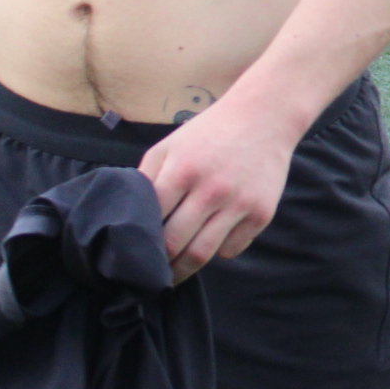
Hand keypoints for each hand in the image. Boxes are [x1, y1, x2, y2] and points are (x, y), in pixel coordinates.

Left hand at [138, 101, 296, 280]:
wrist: (265, 116)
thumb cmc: (209, 133)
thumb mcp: (170, 146)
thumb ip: (145, 179)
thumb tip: (125, 218)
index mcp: (183, 170)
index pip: (150, 220)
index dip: (137, 241)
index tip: (131, 253)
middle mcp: (212, 189)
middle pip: (173, 244)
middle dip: (156, 264)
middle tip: (148, 272)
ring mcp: (240, 203)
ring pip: (202, 254)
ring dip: (183, 269)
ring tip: (174, 271)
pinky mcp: (262, 213)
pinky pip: (232, 249)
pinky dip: (219, 251)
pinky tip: (213, 238)